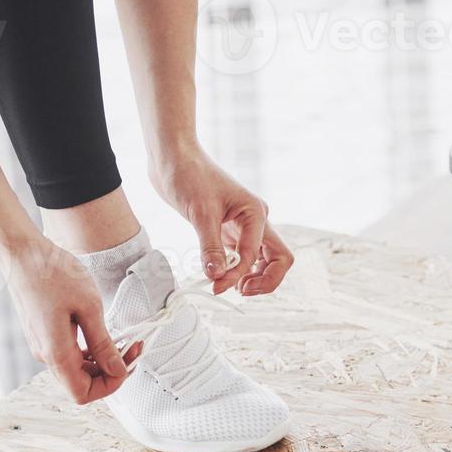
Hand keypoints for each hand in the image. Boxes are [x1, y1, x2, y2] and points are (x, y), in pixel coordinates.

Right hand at [1, 235, 142, 403]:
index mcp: (56, 354)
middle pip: (81, 384)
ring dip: (101, 360)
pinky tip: (102, 332)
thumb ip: (103, 344)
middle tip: (132, 347)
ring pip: (76, 370)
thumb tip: (117, 370)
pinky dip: (89, 350)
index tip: (127, 363)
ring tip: (122, 338)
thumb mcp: (89, 307)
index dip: (110, 385)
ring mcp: (43, 345)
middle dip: (110, 371)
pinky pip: (69, 354)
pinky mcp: (43, 335)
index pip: (83, 394)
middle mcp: (46, 355)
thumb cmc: (53, 274)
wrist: (22, 253)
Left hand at [151, 150, 293, 295]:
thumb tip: (217, 276)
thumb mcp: (200, 214)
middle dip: (264, 280)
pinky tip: (220, 275)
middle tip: (240, 292)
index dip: (238, 274)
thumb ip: (210, 247)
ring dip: (253, 277)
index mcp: (255, 212)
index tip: (216, 285)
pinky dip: (236, 270)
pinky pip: (242, 256)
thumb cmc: (189, 175)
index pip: (256, 255)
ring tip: (230, 287)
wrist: (173, 159)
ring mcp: (243, 226)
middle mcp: (256, 220)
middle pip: (277, 259)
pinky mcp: (228, 230)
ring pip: (263, 260)